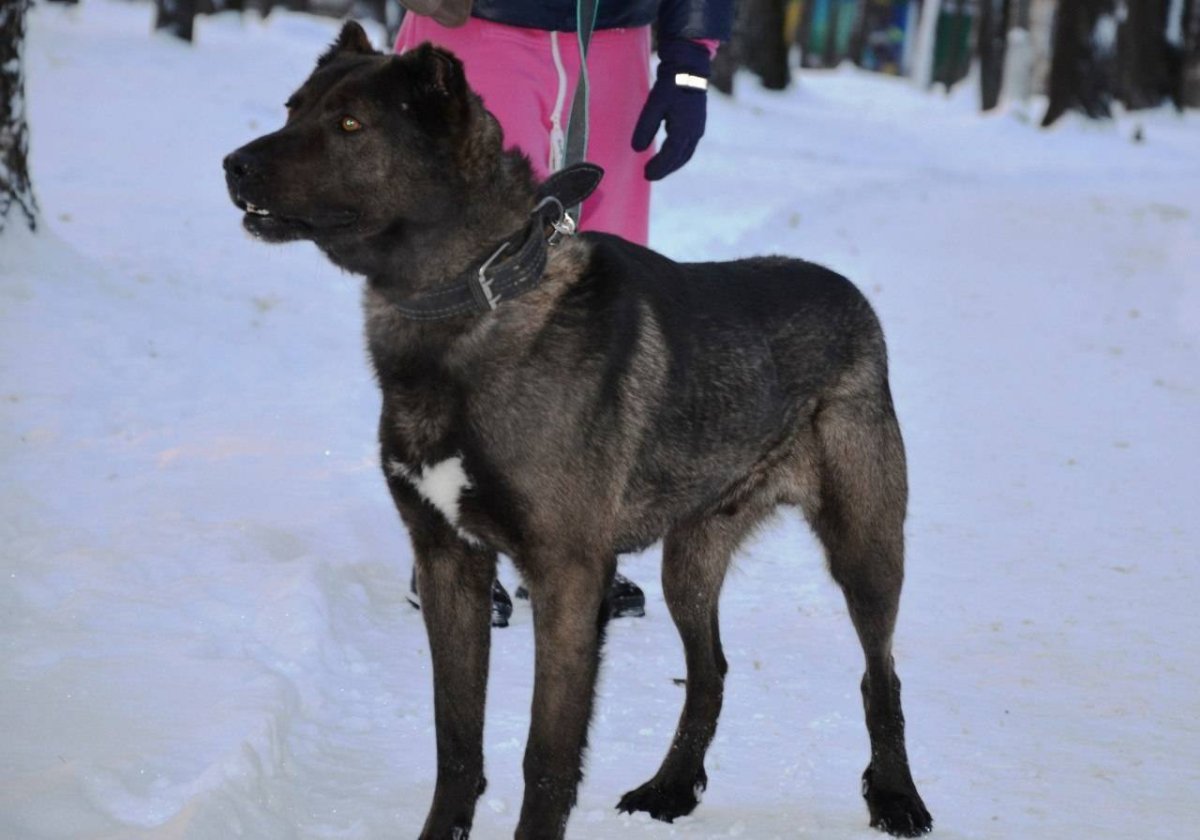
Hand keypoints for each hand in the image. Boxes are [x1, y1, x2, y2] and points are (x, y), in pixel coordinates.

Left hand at [631, 39, 710, 180]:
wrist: (689, 66)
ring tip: (659, 168)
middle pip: (679, 159)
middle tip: (650, 175)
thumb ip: (645, 128)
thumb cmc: (670, 85)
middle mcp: (695, 132)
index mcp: (685, 130)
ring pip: (685, 153)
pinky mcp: (697, 122)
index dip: (658, 167)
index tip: (646, 175)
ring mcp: (698, 128)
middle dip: (665, 169)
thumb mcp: (654, 105)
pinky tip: (669, 154)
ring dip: (672, 163)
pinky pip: (688, 145)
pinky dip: (678, 154)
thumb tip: (636, 150)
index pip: (670, 156)